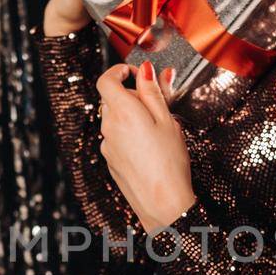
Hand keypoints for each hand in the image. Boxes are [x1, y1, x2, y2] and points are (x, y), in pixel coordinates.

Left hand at [97, 58, 195, 234]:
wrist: (162, 203)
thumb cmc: (169, 162)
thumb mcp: (167, 121)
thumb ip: (153, 93)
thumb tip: (144, 71)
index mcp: (123, 112)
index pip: (106, 80)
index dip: (119, 72)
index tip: (135, 73)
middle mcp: (109, 127)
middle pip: (111, 99)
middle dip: (131, 96)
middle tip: (157, 105)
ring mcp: (107, 145)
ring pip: (114, 119)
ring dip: (130, 116)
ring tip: (156, 130)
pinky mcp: (110, 160)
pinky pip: (116, 138)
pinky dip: (128, 134)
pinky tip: (149, 148)